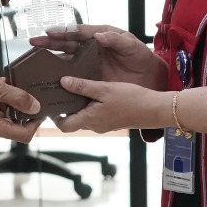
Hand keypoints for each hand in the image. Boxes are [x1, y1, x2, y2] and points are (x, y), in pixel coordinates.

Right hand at [29, 24, 165, 88]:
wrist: (151, 78)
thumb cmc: (141, 57)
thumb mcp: (131, 45)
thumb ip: (115, 39)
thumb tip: (98, 35)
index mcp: (99, 36)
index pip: (78, 32)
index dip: (64, 32)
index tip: (50, 32)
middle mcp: (91, 48)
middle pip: (67, 44)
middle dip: (49, 43)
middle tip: (33, 42)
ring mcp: (90, 64)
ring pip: (66, 60)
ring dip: (51, 60)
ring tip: (35, 59)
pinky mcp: (91, 79)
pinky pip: (74, 77)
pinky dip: (62, 78)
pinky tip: (51, 81)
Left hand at [50, 76, 169, 134]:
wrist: (154, 109)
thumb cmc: (131, 99)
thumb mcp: (105, 89)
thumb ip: (83, 86)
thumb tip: (63, 81)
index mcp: (90, 119)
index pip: (63, 126)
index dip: (54, 116)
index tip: (51, 101)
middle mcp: (95, 125)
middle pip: (72, 120)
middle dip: (65, 107)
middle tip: (59, 89)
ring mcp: (103, 124)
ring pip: (84, 115)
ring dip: (78, 104)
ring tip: (74, 86)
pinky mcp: (111, 120)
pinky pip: (95, 113)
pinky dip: (90, 104)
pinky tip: (92, 89)